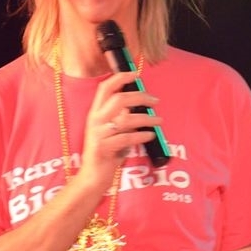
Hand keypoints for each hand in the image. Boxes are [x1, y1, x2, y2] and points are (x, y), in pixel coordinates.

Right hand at [76, 72, 160, 189]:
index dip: (119, 78)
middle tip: (155, 100)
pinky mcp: (104, 149)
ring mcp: (98, 135)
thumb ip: (122, 117)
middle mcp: (95, 121)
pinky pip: (128, 138)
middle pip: (119, 99)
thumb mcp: (112, 130)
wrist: (92, 177)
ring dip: (147, 118)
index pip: (104, 88)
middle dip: (141, 97)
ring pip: (126, 119)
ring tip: (159, 120)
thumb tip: (141, 104)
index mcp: (95, 113)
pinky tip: (151, 135)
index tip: (135, 74)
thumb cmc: (107, 152)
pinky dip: (142, 135)